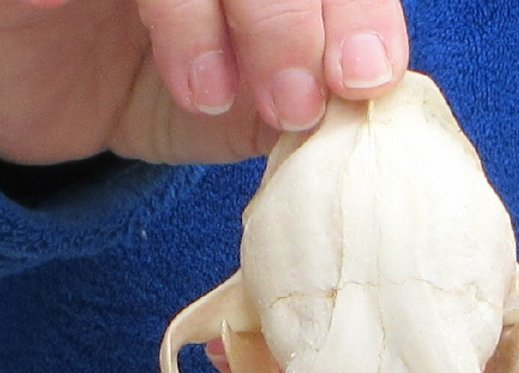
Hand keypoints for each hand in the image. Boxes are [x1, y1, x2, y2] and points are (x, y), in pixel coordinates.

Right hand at [1, 0, 407, 163]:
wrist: (43, 96)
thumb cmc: (152, 90)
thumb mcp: (241, 107)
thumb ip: (300, 94)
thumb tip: (363, 102)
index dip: (363, 10)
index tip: (366, 77)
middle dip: (312, 18)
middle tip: (301, 101)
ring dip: (248, 18)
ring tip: (231, 99)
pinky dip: (180, 17)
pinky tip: (189, 81)